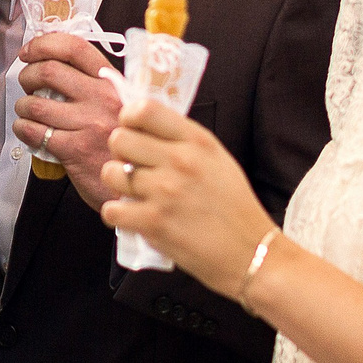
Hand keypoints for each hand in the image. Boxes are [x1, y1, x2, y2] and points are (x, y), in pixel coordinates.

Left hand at [12, 33, 125, 208]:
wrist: (139, 184)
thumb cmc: (128, 147)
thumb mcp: (125, 108)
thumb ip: (98, 88)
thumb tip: (55, 69)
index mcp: (114, 83)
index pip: (76, 48)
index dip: (45, 44)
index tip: (29, 51)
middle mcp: (103, 98)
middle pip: (49, 71)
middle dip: (27, 75)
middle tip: (26, 84)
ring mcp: (89, 124)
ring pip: (36, 103)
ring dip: (23, 105)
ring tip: (27, 111)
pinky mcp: (75, 150)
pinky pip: (34, 131)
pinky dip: (23, 129)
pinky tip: (28, 131)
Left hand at [99, 92, 276, 293]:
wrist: (252, 253)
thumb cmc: (235, 208)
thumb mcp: (218, 160)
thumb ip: (183, 142)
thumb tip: (143, 131)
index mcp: (197, 141)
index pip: (144, 109)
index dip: (129, 120)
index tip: (133, 133)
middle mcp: (180, 161)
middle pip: (119, 139)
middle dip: (121, 154)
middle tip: (134, 168)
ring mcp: (165, 192)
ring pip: (111, 173)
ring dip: (117, 185)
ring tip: (135, 194)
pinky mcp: (154, 223)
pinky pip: (111, 210)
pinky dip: (118, 215)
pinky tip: (134, 217)